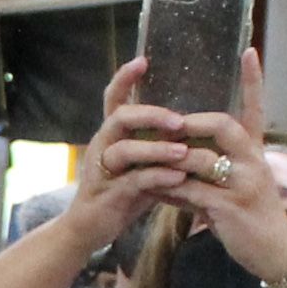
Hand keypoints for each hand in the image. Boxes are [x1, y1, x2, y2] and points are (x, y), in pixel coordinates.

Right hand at [74, 55, 195, 242]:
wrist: (91, 227)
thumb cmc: (122, 191)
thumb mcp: (141, 163)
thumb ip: (159, 144)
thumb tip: (195, 125)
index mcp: (112, 133)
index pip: (114, 97)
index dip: (124, 78)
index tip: (142, 60)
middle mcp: (103, 145)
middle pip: (120, 117)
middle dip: (151, 115)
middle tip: (179, 120)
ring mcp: (103, 169)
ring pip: (125, 149)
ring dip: (156, 149)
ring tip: (183, 151)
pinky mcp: (108, 193)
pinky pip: (133, 180)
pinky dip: (157, 177)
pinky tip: (177, 178)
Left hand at [166, 50, 286, 282]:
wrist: (275, 254)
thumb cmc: (252, 219)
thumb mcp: (238, 187)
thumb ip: (211, 169)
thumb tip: (175, 157)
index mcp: (256, 153)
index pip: (256, 109)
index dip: (253, 81)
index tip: (248, 50)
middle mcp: (254, 163)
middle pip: (223, 126)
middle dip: (190, 124)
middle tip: (166, 126)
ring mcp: (244, 184)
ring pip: (200, 159)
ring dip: (169, 159)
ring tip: (145, 160)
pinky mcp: (230, 207)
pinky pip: (191, 191)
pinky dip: (168, 189)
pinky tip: (152, 191)